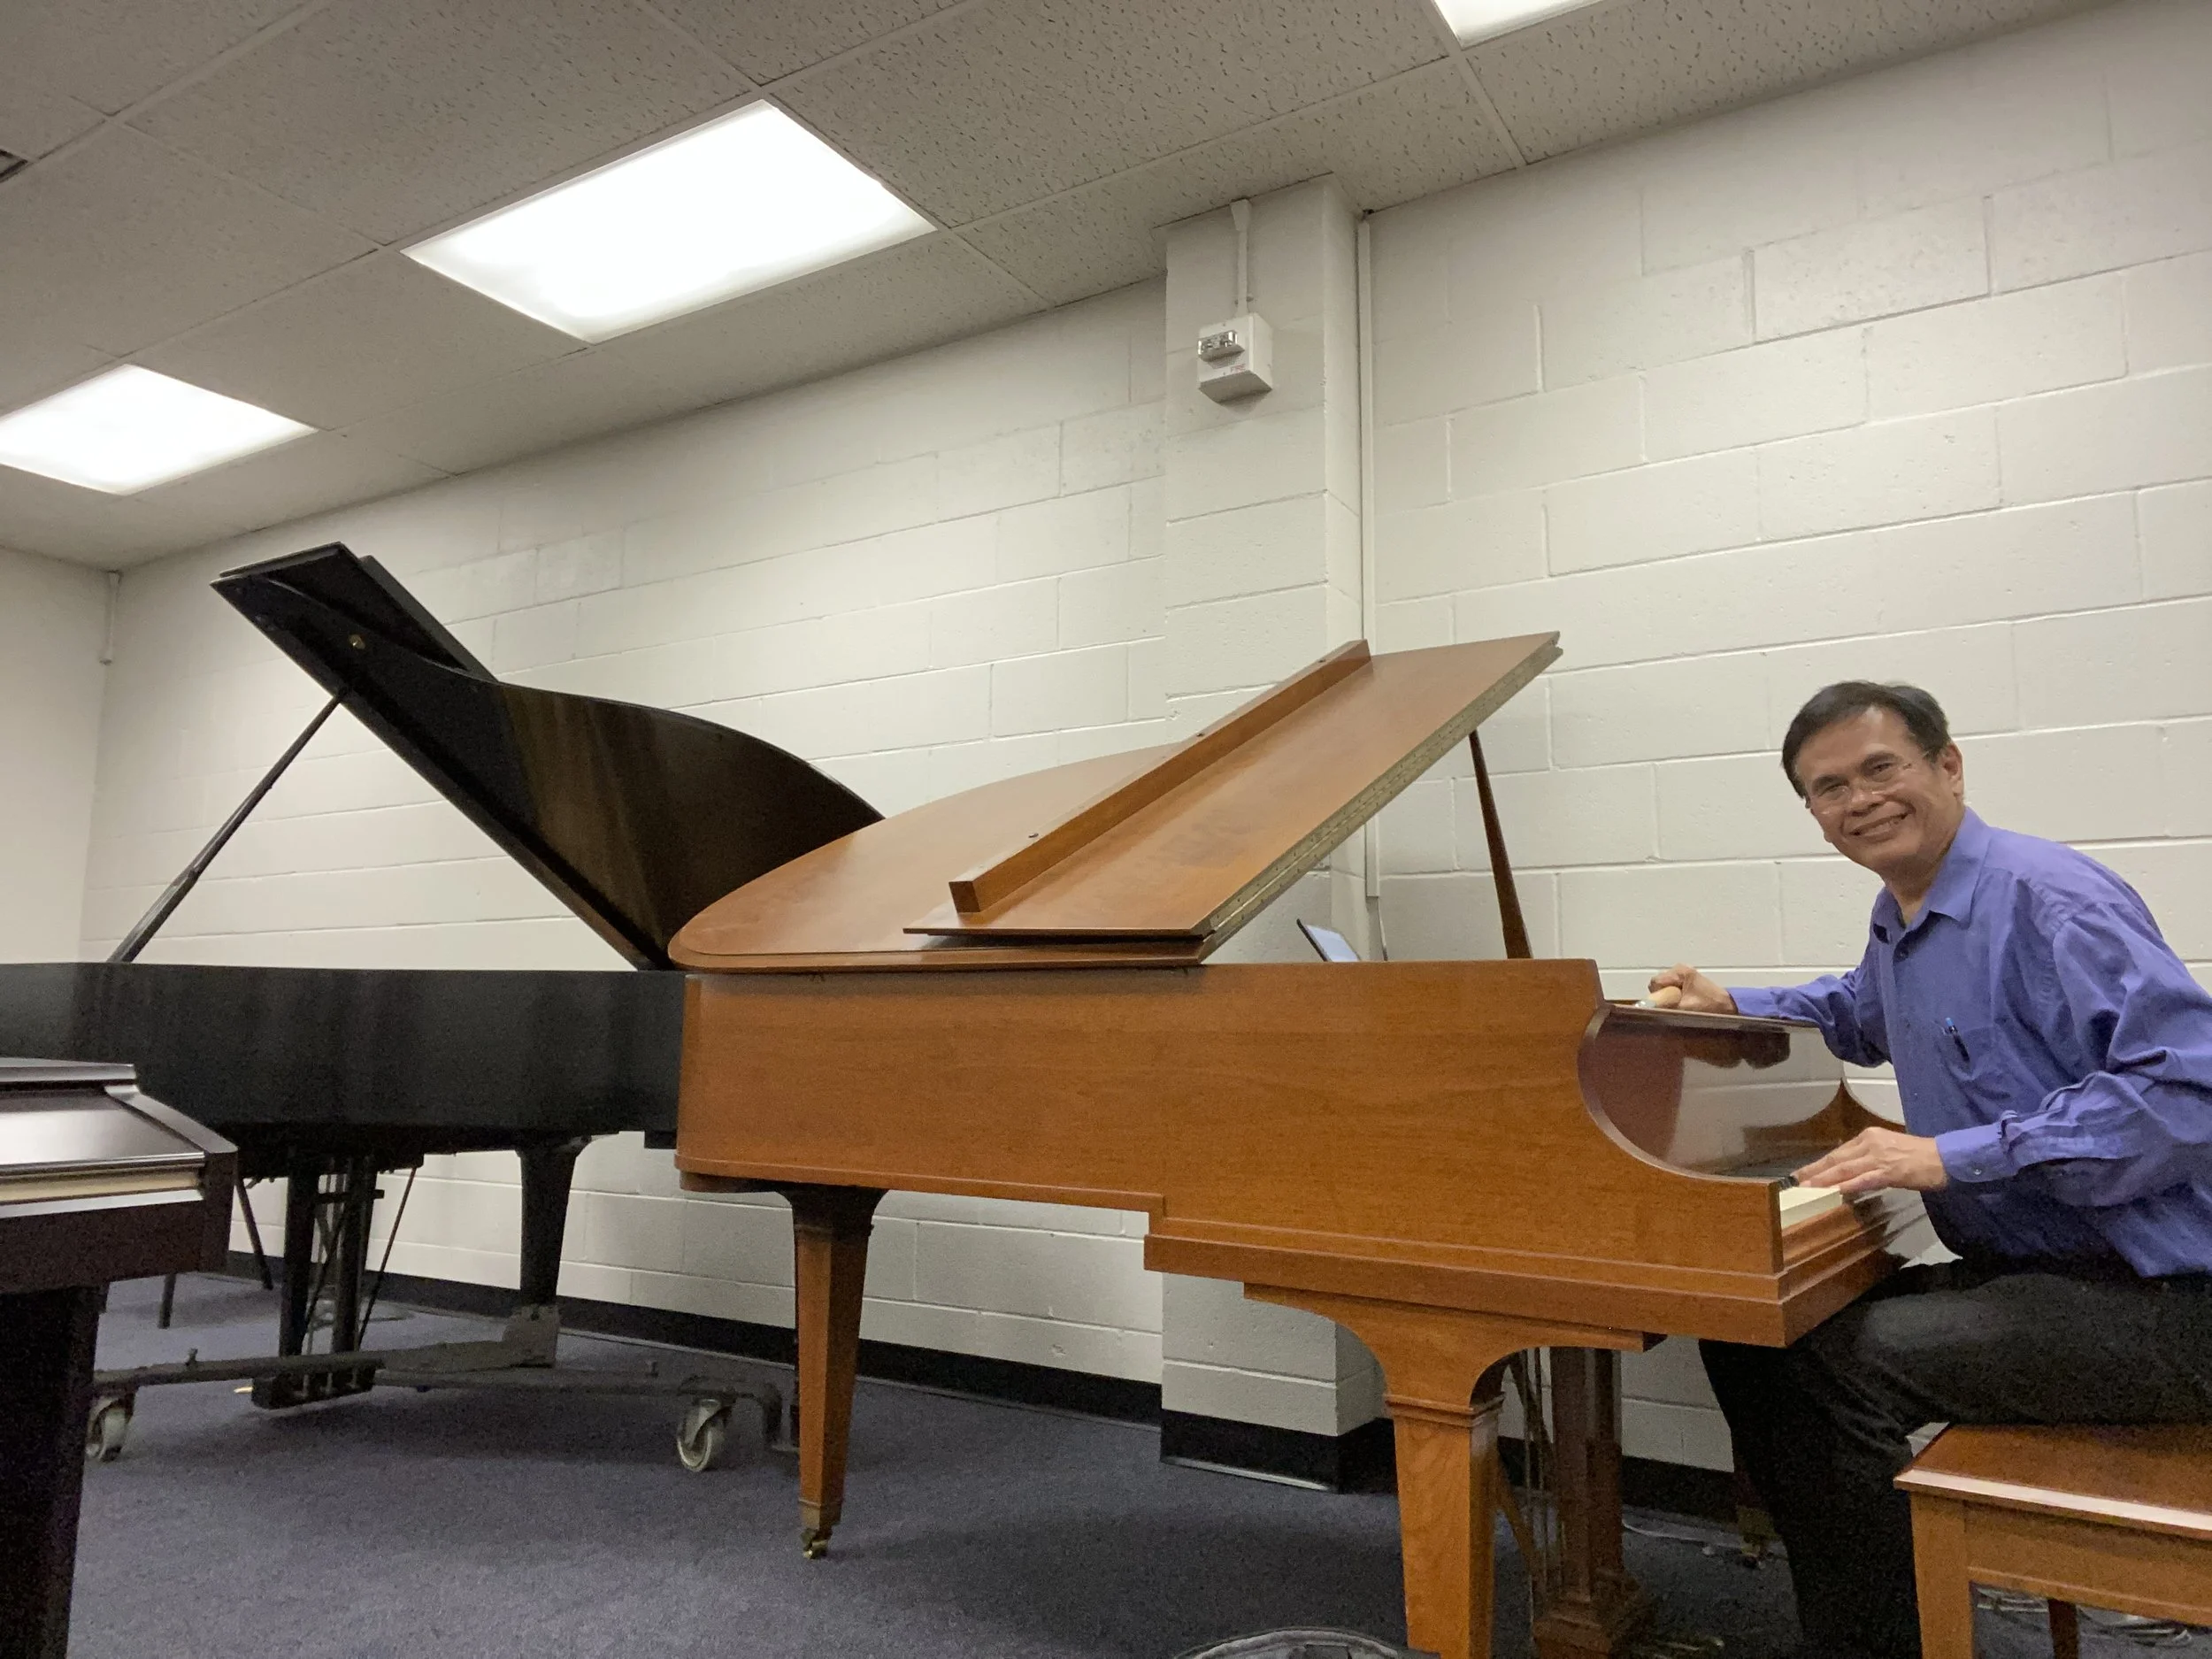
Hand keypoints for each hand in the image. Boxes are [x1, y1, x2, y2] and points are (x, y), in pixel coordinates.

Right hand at [1647, 964, 1734, 1013]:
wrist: (1727, 1004)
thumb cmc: (1709, 1005)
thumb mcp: (1686, 1007)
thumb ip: (1667, 1006)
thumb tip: (1650, 1009)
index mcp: (1680, 971)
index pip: (1656, 982)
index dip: (1658, 995)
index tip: (1666, 1004)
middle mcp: (1679, 968)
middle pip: (1658, 982)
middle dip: (1663, 995)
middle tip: (1675, 1004)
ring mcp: (1682, 972)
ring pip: (1664, 985)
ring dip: (1668, 995)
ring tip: (1681, 1003)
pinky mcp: (1685, 978)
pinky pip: (1670, 986)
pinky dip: (1673, 994)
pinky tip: (1683, 1000)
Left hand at [1795, 1128, 1949, 1195]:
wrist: (1945, 1158)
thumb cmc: (1919, 1157)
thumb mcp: (1888, 1151)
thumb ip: (1868, 1159)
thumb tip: (1848, 1172)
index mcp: (1869, 1137)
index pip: (1838, 1152)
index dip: (1819, 1164)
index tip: (1803, 1173)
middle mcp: (1870, 1143)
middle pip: (1836, 1160)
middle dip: (1814, 1172)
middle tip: (1795, 1182)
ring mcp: (1879, 1157)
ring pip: (1844, 1170)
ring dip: (1823, 1180)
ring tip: (1806, 1188)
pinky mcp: (1889, 1171)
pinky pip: (1863, 1180)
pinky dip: (1847, 1186)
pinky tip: (1833, 1191)